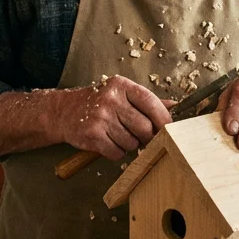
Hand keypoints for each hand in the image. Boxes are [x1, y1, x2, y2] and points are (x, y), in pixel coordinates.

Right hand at [50, 76, 173, 160]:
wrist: (63, 112)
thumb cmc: (97, 103)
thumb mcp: (121, 94)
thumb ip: (146, 101)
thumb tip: (175, 106)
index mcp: (121, 86)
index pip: (151, 102)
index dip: (163, 119)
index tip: (169, 129)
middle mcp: (111, 99)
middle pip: (144, 128)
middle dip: (146, 137)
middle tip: (139, 136)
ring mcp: (100, 117)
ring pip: (131, 143)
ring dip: (129, 145)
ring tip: (116, 135)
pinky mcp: (92, 135)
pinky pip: (117, 153)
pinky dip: (115, 152)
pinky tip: (107, 142)